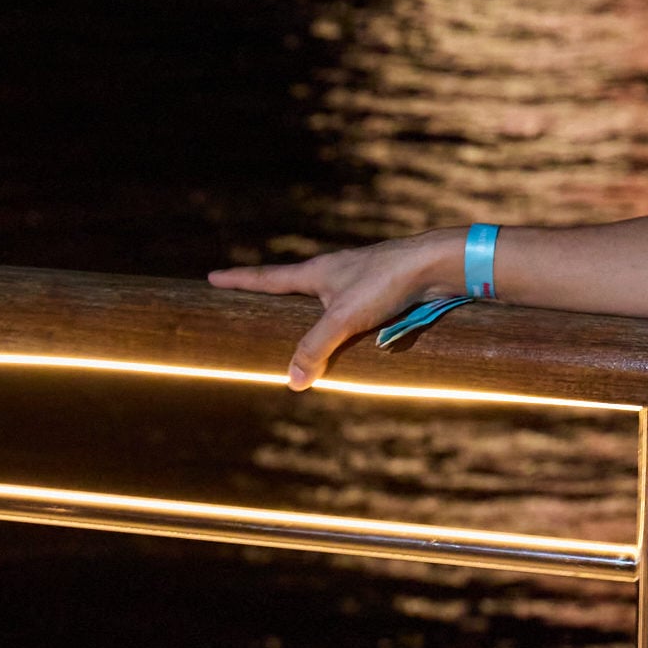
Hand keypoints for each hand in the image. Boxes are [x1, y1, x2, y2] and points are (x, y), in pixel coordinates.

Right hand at [208, 234, 460, 388]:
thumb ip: (315, 348)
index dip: (239, 280)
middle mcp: (334, 273)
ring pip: (325, 304)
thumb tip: (292, 382)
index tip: (212, 277)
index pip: (267, 277)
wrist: (435, 265)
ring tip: (296, 333)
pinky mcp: (379, 294)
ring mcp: (357, 282)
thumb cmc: (387, 282)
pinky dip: (342, 329)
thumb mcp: (343, 317)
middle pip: (293, 287)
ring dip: (311, 319)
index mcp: (317, 272)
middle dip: (273, 296)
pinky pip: (351, 315)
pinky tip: (347, 343)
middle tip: (248, 300)